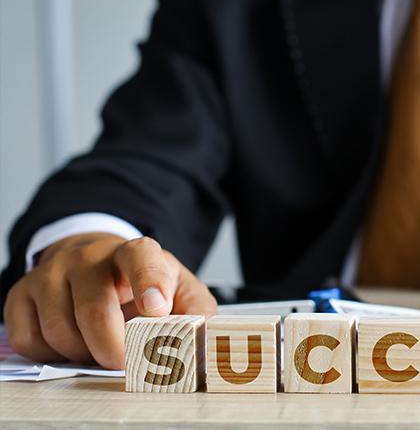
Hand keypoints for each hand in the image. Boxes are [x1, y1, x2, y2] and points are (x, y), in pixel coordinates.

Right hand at [3, 234, 216, 368]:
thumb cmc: (141, 282)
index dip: (149, 283)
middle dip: (112, 347)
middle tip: (126, 363)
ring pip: (60, 330)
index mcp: (134, 252)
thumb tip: (202, 335)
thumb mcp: (179, 288)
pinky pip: (30, 340)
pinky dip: (52, 355)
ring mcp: (50, 274)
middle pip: (94, 309)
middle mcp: (88, 258)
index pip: (142, 259)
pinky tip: (72, 345)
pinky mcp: (21, 294)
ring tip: (101, 349)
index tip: (156, 309)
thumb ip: (196, 310)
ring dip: (84, 354)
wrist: (92, 261)